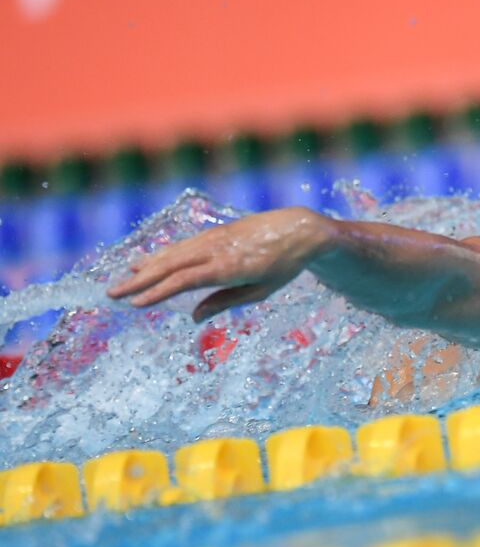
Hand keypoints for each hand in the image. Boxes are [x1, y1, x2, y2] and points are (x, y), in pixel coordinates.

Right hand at [106, 207, 332, 321]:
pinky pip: (182, 245)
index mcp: (228, 268)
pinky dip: (161, 254)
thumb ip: (225, 303)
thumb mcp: (260, 291)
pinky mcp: (213, 233)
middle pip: (169, 266)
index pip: (183, 281)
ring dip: (144, 266)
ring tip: (121, 279)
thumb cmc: (283, 266)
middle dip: (138, 280)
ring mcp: (213, 238)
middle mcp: (215, 250)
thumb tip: (195, 318)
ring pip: (172, 252)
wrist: (299, 229)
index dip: (157, 292)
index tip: (135, 304)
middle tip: (112, 294)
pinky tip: (146, 261)